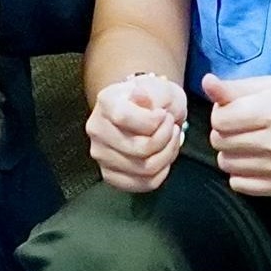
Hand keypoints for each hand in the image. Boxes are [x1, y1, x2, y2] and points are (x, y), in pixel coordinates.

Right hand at [87, 72, 187, 193]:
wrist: (145, 110)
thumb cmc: (153, 98)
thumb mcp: (158, 86)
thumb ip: (151, 91)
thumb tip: (140, 96)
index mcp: (106, 103)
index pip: (124, 118)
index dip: (152, 121)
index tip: (164, 115)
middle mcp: (97, 129)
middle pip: (139, 149)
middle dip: (166, 139)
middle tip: (173, 128)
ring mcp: (101, 154)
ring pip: (144, 169)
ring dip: (167, 155)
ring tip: (171, 141)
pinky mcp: (110, 174)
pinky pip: (143, 184)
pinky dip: (161, 172)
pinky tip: (164, 156)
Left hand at [205, 74, 270, 195]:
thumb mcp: (270, 85)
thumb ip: (234, 88)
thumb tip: (206, 82)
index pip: (219, 120)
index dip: (221, 112)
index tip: (234, 110)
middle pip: (220, 142)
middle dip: (224, 132)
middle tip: (243, 126)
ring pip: (226, 165)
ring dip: (231, 152)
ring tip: (249, 141)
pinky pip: (240, 185)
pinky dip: (240, 173)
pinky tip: (255, 159)